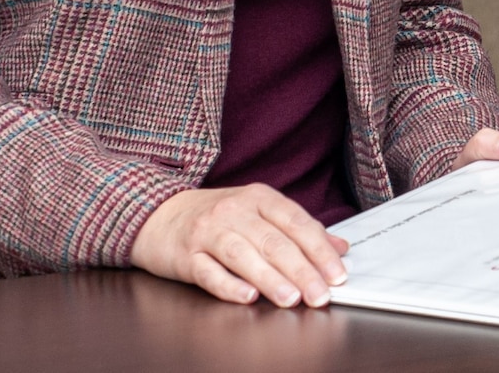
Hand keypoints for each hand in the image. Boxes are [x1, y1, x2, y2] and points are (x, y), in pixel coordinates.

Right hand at [130, 184, 348, 307]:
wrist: (158, 215)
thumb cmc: (217, 217)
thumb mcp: (259, 213)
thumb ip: (299, 230)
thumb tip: (340, 248)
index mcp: (258, 198)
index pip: (296, 222)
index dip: (319, 250)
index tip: (338, 274)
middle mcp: (234, 212)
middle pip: (273, 241)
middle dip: (301, 271)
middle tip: (321, 295)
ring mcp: (208, 233)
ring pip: (243, 255)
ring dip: (270, 279)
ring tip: (291, 299)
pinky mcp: (185, 256)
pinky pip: (208, 272)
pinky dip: (228, 285)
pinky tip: (247, 297)